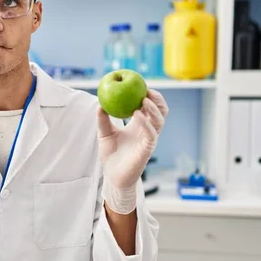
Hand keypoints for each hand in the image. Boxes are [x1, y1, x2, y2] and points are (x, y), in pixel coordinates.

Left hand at [97, 89, 168, 213]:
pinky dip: (146, 122)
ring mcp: (149, 139)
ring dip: (153, 108)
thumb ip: (102, 119)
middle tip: (147, 90)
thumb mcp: (104, 133)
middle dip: (158, 99)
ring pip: (160, 120)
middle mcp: (148, 130)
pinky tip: (137, 115)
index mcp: (139, 125)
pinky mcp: (148, 149)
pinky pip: (152, 133)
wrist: (113, 176)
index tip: (141, 85)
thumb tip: (99, 103)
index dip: (149, 95)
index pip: (150, 107)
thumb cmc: (111, 155)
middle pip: (161, 111)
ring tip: (143, 100)